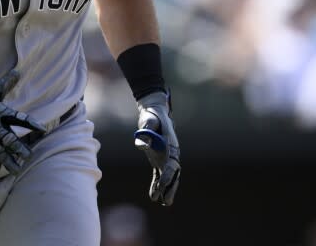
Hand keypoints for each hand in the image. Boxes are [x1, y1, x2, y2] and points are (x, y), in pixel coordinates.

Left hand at [133, 90, 180, 205]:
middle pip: (173, 173)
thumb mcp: (148, 120)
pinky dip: (156, 184)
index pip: (171, 163)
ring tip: (162, 203)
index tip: (162, 185)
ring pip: (168, 176)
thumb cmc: (152, 116)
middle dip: (170, 188)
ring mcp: (166, 157)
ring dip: (165, 189)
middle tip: (166, 202)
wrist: (154, 112)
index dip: (167, 176)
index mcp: (171, 144)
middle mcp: (171, 152)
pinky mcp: (158, 159)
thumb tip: (142, 146)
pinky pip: (159, 174)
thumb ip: (146, 131)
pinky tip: (154, 195)